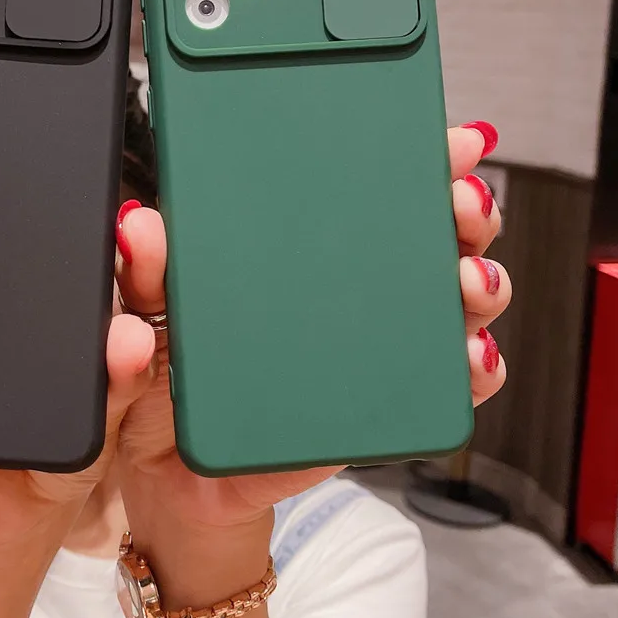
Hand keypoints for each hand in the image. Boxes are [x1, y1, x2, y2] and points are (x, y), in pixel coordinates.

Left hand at [114, 123, 509, 535]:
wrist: (176, 479)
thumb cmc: (163, 384)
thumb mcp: (148, 318)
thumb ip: (146, 273)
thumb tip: (140, 225)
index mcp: (292, 248)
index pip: (361, 184)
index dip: (412, 155)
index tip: (444, 138)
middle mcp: (343, 289)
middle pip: (425, 232)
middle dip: (461, 207)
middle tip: (460, 201)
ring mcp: (368, 345)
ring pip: (452, 300)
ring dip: (478, 280)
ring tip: (467, 277)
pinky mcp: (378, 408)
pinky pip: (444, 385)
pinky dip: (473, 367)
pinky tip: (470, 356)